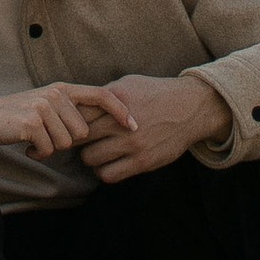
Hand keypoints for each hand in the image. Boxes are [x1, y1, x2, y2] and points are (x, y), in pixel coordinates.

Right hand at [0, 81, 122, 162]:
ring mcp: (43, 107)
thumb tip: (95, 127)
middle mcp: (54, 94)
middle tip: (45, 136)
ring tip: (33, 139)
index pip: (100, 95)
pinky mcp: (31, 123)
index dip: (119, 110)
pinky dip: (38, 153)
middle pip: (82, 131)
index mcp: (62, 88)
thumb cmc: (15, 116)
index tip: (134, 125)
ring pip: (66, 143)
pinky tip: (26, 145)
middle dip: (66, 141)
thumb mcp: (45, 105)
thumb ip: (68, 109)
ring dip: (50, 148)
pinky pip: (49, 150)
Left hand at [76, 72, 233, 183]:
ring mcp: (132, 144)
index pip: (78, 113)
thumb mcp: (129, 84)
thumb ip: (104, 96)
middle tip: (81, 141)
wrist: (189, 108)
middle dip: (76, 139)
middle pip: (80, 137)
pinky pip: (108, 175)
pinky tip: (109, 163)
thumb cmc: (155, 94)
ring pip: (90, 159)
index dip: (70, 119)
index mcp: (115, 100)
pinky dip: (104, 171)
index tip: (71, 123)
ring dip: (90, 157)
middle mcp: (121, 122)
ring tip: (97, 152)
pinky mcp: (142, 162)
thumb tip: (77, 106)